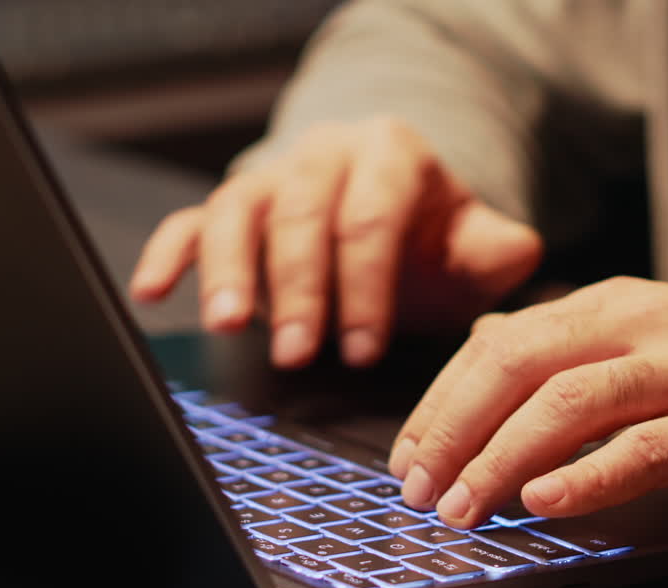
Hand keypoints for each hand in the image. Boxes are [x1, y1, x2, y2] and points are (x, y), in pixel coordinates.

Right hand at [129, 117, 541, 367]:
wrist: (393, 205)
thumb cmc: (433, 236)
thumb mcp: (476, 241)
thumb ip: (498, 249)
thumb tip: (515, 253)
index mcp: (391, 155)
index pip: (371, 218)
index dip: (365, 286)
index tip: (364, 349)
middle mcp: (327, 155)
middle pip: (302, 215)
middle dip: (298, 289)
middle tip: (297, 353)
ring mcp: (275, 177)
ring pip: (240, 210)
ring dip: (228, 270)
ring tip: (227, 325)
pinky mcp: (236, 203)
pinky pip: (191, 218)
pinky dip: (170, 252)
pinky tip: (153, 291)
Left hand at [387, 276, 667, 527]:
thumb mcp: (642, 332)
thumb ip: (564, 341)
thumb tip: (480, 344)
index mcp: (609, 304)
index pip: (500, 342)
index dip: (442, 400)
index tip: (409, 454)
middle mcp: (639, 324)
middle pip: (520, 363)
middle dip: (455, 427)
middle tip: (419, 486)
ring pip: (571, 402)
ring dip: (504, 456)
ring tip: (465, 504)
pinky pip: (646, 448)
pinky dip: (589, 478)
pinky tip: (546, 502)